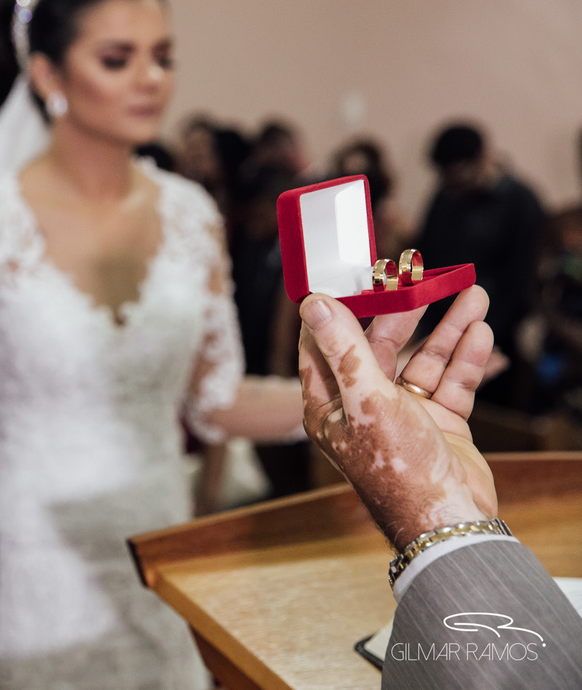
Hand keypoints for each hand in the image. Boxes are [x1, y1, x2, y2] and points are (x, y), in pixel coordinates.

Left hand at [297, 286, 497, 550]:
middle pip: (379, 346)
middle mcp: (361, 406)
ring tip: (473, 294)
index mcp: (328, 404)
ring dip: (447, 329)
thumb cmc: (397, 468)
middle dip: (403, 312)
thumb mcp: (366, 398)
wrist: (449, 520)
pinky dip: (466, 358)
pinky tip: (480, 332)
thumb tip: (313, 302)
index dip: (337, 309)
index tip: (352, 275)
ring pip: (423, 361)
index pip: (323, 344)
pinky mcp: (438, 423)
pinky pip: (451, 382)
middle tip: (420, 279)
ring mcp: (402, 414)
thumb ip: (344, 348)